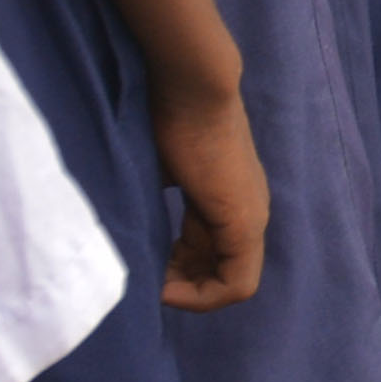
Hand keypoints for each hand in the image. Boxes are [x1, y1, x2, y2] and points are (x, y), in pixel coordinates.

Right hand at [149, 74, 269, 312]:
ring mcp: (250, 218)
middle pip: (219, 275)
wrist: (190, 86)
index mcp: (228, 201)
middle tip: (147, 281)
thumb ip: (158, 203)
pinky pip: (236, 282)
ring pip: (229, 282)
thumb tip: (130, 229)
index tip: (146, 269)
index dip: (179, 274)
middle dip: (182, 286)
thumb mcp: (159, 173)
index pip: (211, 257)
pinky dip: (202, 295)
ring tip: (155, 284)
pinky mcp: (244, 222)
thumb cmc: (167, 118)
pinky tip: (167, 287)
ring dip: (189, 291)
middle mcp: (247, 213)